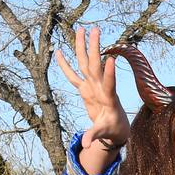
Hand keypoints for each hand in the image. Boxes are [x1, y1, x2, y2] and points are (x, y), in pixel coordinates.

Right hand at [56, 27, 129, 149]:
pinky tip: (59, 51)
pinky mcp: (85, 88)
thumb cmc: (111, 129)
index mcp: (108, 98)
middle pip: (96, 65)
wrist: (115, 127)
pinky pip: (73, 74)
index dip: (109, 73)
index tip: (111, 59)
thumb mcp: (103, 133)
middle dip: (95, 48)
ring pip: (86, 63)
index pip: (109, 83)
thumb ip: (94, 135)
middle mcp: (100, 87)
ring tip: (81, 29)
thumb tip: (87, 145)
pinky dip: (66, 64)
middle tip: (95, 30)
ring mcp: (92, 85)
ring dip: (84, 47)